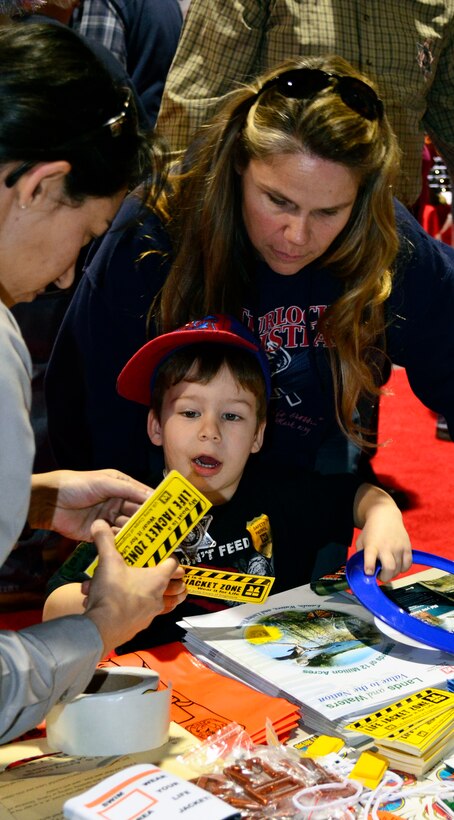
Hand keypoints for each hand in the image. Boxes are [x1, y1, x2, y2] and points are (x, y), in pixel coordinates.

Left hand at [29, 469, 152, 540]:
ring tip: (150, 540)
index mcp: (119, 486)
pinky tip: (132, 546)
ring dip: (136, 532)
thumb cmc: (76, 485)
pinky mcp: (97, 533)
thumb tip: (150, 496)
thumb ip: (128, 490)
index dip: (155, 502)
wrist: (49, 502)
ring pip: (127, 526)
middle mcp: (116, 502)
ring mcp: (107, 518)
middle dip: (148, 520)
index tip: (170, 511)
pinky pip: (114, 538)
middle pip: (137, 513)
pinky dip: (122, 542)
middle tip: (163, 530)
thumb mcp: (105, 482)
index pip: (142, 494)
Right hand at [84, 520, 186, 654]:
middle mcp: (158, 598)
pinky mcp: (137, 627)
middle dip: (162, 579)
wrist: (101, 628)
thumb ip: (105, 541)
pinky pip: (137, 615)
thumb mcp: (108, 562)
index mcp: (157, 580)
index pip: (173, 565)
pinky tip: (111, 604)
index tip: (163, 553)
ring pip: (154, 603)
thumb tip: (99, 523)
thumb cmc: (113, 594)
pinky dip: (128, 609)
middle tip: (151, 572)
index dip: (169, 557)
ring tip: (128, 589)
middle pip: (171, 587)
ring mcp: (149, 615)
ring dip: (143, 595)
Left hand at [354, 484, 412, 581]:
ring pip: (398, 569)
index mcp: (372, 545)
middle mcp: (385, 546)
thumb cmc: (371, 531)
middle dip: (384, 577)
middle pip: (389, 568)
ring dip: (392, 574)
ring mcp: (398, 547)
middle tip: (380, 575)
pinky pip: (408, 564)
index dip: (369, 568)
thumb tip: (363, 572)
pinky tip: (397, 565)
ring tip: (387, 569)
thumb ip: (361, 556)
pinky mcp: (407, 547)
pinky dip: (403, 569)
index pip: (370, 558)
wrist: (385, 515)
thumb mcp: (361, 541)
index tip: (369, 573)